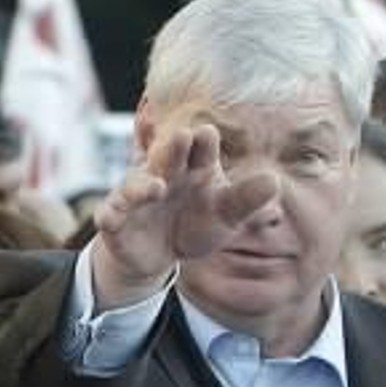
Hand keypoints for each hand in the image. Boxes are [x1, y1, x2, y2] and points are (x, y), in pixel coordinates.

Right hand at [90, 121, 277, 307]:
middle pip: (167, 156)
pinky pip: (110, 214)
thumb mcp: (225, 215)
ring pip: (136, 184)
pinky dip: (110, 214)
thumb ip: (247, 200)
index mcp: (194, 167)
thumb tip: (275, 181)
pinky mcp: (116, 219)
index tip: (207, 134)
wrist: (160, 252)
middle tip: (184, 136)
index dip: (203, 142)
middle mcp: (163, 174)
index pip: (200, 148)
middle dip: (173, 147)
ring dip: (143, 184)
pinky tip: (110, 217)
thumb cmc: (196, 223)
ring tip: (157, 187)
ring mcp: (137, 196)